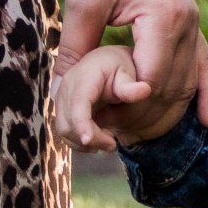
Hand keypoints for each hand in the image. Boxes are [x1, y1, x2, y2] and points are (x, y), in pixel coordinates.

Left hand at [46, 0, 207, 129]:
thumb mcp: (82, 3)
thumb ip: (75, 50)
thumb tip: (60, 94)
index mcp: (164, 17)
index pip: (152, 77)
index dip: (129, 104)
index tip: (105, 122)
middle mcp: (188, 23)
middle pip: (173, 84)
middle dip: (146, 114)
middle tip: (116, 136)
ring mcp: (194, 22)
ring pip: (189, 79)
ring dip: (169, 109)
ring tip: (144, 136)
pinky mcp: (191, 21)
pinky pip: (204, 64)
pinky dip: (205, 91)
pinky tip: (207, 118)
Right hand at [51, 45, 178, 151]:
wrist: (104, 62)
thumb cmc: (118, 66)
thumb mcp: (127, 71)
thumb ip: (131, 85)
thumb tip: (145, 90)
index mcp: (83, 78)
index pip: (78, 104)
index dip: (81, 124)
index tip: (89, 140)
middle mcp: (66, 90)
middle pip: (68, 122)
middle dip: (90, 138)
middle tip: (113, 145)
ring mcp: (61, 101)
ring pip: (64, 130)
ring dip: (84, 142)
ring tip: (109, 143)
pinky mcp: (63, 111)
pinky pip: (66, 131)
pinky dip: (79, 141)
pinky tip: (98, 141)